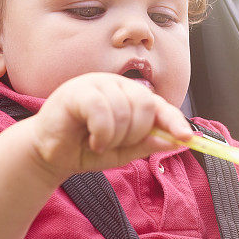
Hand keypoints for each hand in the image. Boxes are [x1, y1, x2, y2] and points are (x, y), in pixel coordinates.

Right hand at [29, 72, 193, 181]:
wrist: (50, 155)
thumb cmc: (85, 149)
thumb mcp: (122, 152)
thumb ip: (146, 144)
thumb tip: (175, 141)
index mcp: (130, 96)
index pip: (160, 105)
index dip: (175, 121)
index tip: (187, 138)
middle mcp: (116, 85)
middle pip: (146, 104)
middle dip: (137, 133)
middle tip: (117, 144)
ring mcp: (96, 84)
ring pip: (125, 110)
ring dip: (114, 137)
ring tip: (99, 143)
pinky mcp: (77, 90)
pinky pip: (102, 110)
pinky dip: (102, 132)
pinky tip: (92, 140)